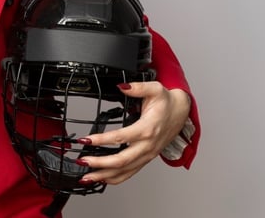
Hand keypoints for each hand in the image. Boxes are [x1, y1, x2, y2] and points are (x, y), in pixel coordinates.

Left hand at [75, 82, 190, 186]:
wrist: (181, 113)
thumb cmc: (167, 103)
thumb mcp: (155, 89)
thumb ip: (138, 87)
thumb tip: (122, 86)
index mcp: (147, 129)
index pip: (120, 138)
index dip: (101, 140)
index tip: (86, 140)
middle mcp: (147, 146)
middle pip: (121, 160)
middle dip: (100, 163)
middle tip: (82, 161)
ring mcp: (147, 154)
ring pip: (125, 171)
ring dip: (105, 175)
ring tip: (87, 177)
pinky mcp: (146, 158)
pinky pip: (131, 172)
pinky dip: (116, 178)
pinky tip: (102, 178)